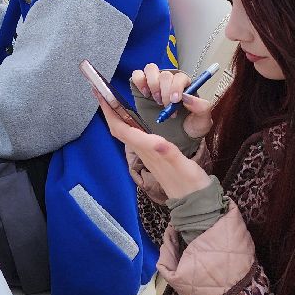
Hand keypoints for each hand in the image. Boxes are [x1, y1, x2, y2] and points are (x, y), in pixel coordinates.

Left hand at [93, 85, 210, 199]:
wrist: (193, 201)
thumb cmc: (190, 183)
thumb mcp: (182, 165)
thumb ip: (168, 153)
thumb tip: (156, 142)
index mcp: (149, 149)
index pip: (121, 129)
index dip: (110, 112)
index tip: (101, 95)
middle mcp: (143, 151)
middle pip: (119, 129)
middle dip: (108, 111)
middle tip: (101, 93)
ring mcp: (146, 153)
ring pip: (124, 132)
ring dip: (116, 116)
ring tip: (112, 101)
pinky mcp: (152, 154)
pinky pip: (134, 136)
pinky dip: (128, 123)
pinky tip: (131, 118)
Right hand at [130, 62, 215, 139]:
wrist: (175, 138)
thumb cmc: (189, 128)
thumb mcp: (202, 121)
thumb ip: (202, 108)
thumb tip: (189, 97)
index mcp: (185, 86)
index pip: (180, 77)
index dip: (176, 87)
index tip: (175, 100)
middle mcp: (170, 82)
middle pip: (165, 75)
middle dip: (165, 90)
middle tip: (165, 105)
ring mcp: (155, 83)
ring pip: (151, 69)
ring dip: (153, 83)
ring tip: (156, 98)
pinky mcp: (142, 87)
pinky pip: (138, 75)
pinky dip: (139, 81)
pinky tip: (145, 93)